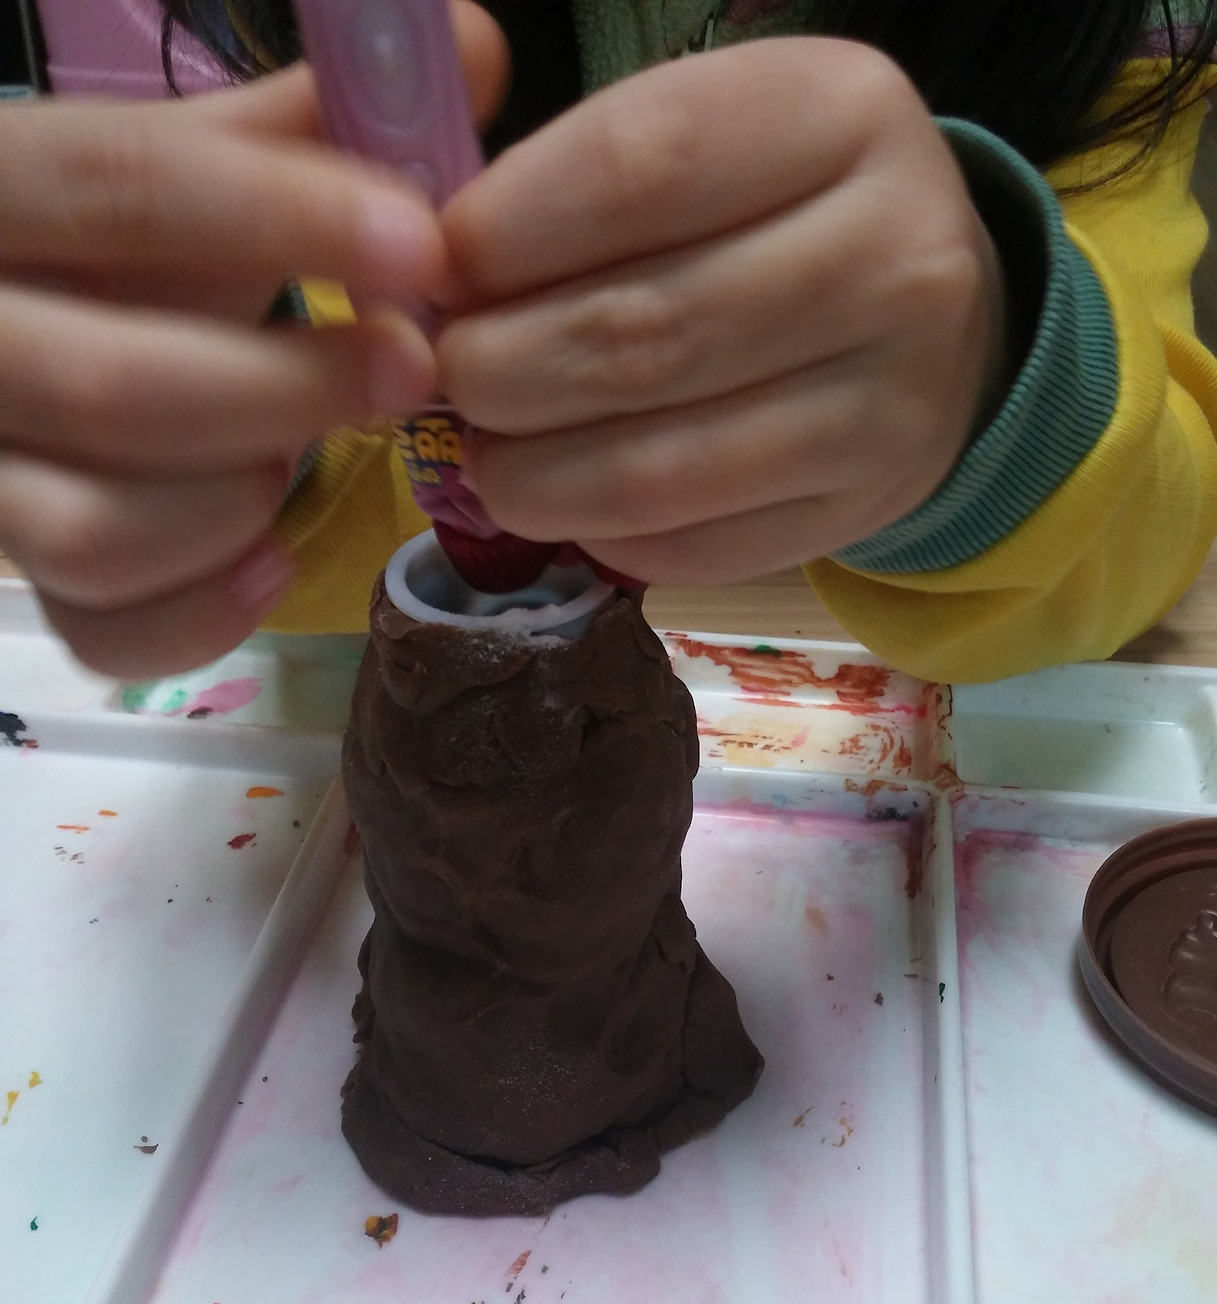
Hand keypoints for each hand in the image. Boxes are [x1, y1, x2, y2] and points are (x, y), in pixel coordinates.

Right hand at [0, 0, 506, 678]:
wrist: (5, 328)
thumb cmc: (112, 250)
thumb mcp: (177, 171)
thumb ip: (300, 128)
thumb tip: (469, 50)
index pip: (116, 188)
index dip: (279, 218)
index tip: (424, 246)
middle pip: (112, 388)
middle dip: (289, 390)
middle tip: (414, 372)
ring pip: (96, 534)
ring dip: (236, 504)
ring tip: (297, 458)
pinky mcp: (10, 566)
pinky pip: (101, 630)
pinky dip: (203, 610)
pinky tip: (271, 560)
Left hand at [436, 38, 1009, 584]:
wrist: (944, 325)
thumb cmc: (785, 212)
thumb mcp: (716, 134)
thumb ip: (587, 177)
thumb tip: (436, 278)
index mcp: (842, 117)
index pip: (641, 170)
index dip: (506, 232)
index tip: (438, 270)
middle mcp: (892, 261)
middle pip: (642, 335)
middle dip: (501, 369)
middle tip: (445, 376)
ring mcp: (888, 406)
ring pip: (657, 468)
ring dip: (532, 475)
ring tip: (486, 454)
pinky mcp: (858, 512)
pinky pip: (691, 548)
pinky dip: (600, 533)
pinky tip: (569, 500)